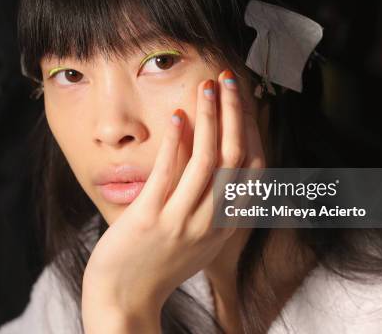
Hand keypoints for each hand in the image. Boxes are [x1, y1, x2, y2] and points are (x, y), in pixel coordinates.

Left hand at [81, 69, 265, 332]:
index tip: (245, 99)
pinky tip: (178, 117)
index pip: (255, 168)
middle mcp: (213, 222)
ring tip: (207, 87)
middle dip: (235, 114)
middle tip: (229, 80)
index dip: (253, 129)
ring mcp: (182, 222)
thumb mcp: (200, 235)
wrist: (125, 301)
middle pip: (236, 157)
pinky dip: (177, 142)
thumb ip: (213, 201)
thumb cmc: (160, 263)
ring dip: (210, 119)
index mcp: (228, 225)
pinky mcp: (150, 220)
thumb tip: (215, 153)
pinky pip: (169, 174)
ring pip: (207, 161)